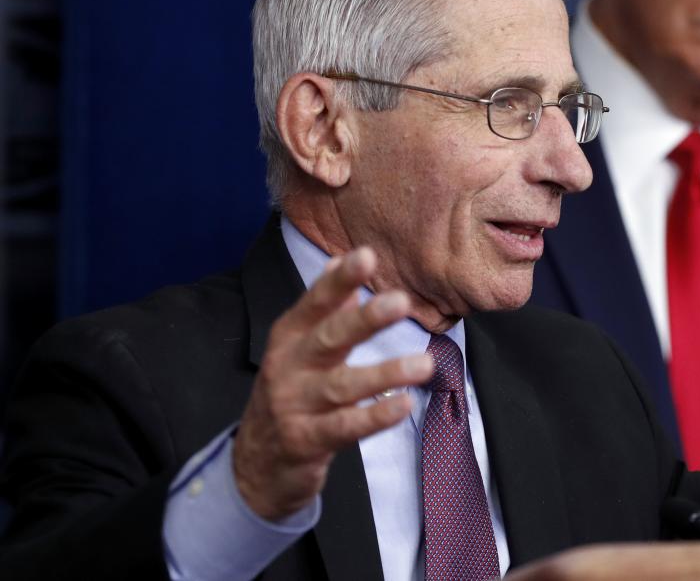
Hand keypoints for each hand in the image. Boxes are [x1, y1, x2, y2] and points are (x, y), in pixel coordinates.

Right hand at [233, 247, 432, 519]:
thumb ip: (323, 306)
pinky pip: (345, 427)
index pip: (315, 303)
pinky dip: (374, 416)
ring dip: (385, 373)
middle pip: (328, 338)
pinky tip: (403, 405)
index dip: (340, 281)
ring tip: (424, 363)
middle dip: (364, 319)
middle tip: (400, 301)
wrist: (255, 464)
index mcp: (289, 337)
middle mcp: (289, 366)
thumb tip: (340, 260)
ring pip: (342, 386)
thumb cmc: (290, 393)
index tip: (366, 255)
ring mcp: (295, 405)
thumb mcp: (298, 347)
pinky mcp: (306, 441)